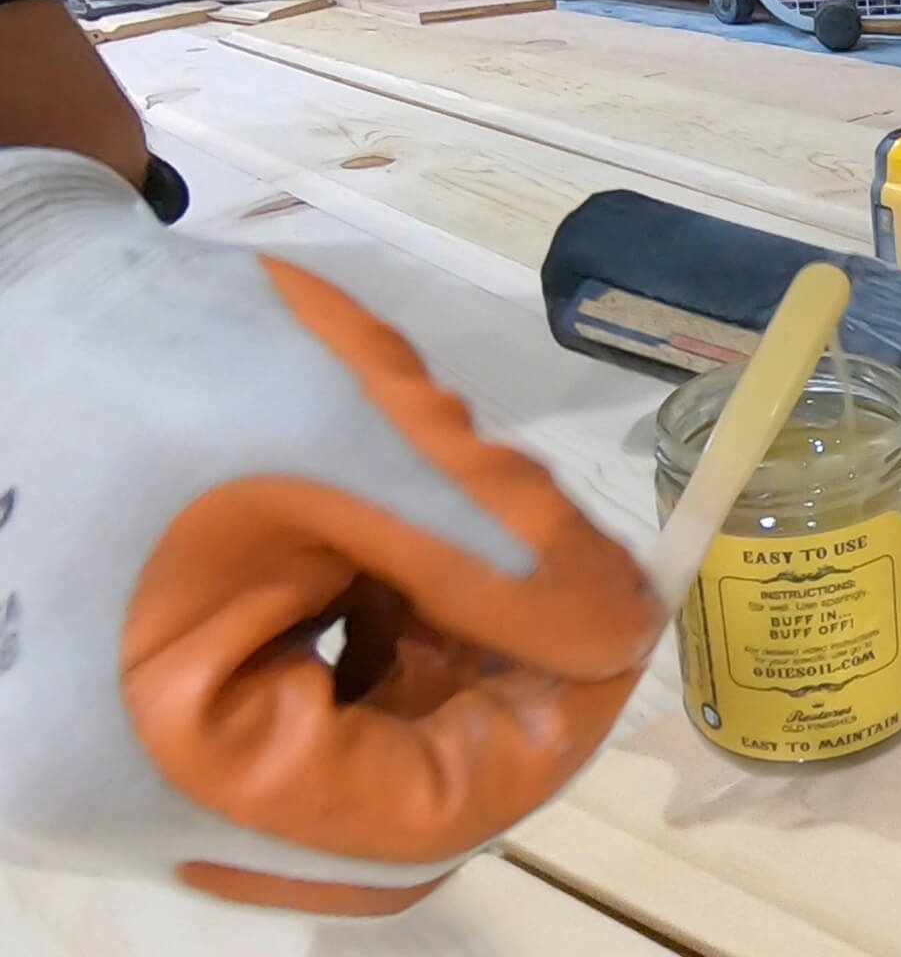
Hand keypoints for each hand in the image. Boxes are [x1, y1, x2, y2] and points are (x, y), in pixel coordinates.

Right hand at [0, 149, 662, 915]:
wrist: (10, 292)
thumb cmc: (152, 351)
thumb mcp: (345, 434)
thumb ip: (498, 546)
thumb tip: (628, 629)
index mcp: (144, 763)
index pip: (418, 818)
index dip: (549, 726)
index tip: (622, 625)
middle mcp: (125, 805)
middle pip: (390, 804)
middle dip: (499, 684)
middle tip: (571, 581)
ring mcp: (128, 765)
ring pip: (359, 761)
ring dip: (450, 658)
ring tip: (479, 542)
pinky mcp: (142, 714)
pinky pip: (304, 720)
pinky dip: (385, 643)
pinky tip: (407, 552)